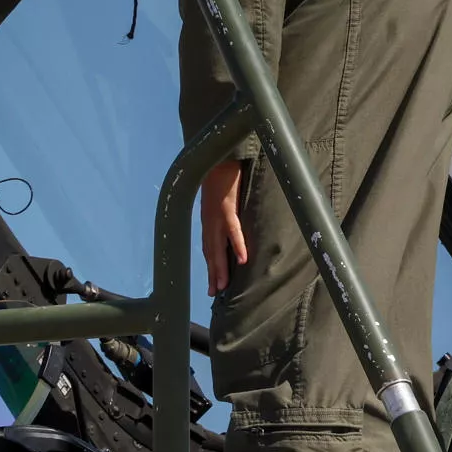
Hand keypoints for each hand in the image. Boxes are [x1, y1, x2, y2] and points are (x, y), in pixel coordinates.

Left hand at [201, 159, 249, 296]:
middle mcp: (209, 221)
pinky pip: (233, 230)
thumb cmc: (223, 178)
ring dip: (220, 267)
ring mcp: (216, 215)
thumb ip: (228, 216)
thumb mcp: (223, 200)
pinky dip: (238, 245)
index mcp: (209, 221)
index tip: (212, 286)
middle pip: (210, 252)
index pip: (209, 249)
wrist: (218, 157)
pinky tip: (242, 260)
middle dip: (212, 274)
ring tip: (223, 285)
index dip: (210, 267)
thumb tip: (238, 230)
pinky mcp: (227, 207)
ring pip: (218, 246)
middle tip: (213, 294)